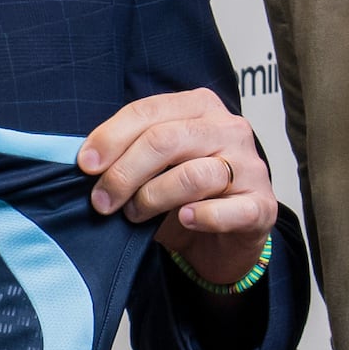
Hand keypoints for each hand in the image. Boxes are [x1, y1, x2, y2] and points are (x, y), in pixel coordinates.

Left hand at [79, 89, 279, 284]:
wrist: (224, 242)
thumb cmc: (183, 197)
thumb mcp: (153, 167)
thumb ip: (128, 154)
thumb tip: (86, 160)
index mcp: (200, 107)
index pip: (148, 111)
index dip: (111, 137)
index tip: (86, 165)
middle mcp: (229, 129)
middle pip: (165, 140)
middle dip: (124, 173)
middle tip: (102, 201)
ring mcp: (250, 167)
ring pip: (192, 175)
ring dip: (152, 198)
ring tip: (134, 214)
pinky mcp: (262, 205)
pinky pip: (229, 210)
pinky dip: (202, 217)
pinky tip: (184, 220)